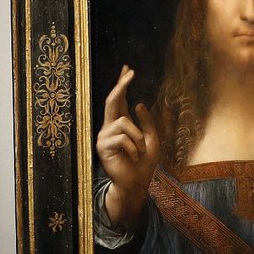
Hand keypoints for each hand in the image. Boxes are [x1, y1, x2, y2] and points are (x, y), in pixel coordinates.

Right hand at [96, 66, 160, 226]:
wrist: (136, 184)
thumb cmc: (143, 164)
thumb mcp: (151, 140)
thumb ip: (146, 123)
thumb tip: (139, 103)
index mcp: (120, 125)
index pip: (119, 100)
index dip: (122, 84)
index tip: (127, 69)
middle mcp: (110, 128)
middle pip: (112, 100)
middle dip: (121, 85)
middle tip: (131, 72)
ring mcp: (104, 137)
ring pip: (124, 122)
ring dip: (138, 137)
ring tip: (140, 152)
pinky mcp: (102, 147)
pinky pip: (123, 138)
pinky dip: (134, 148)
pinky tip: (133, 158)